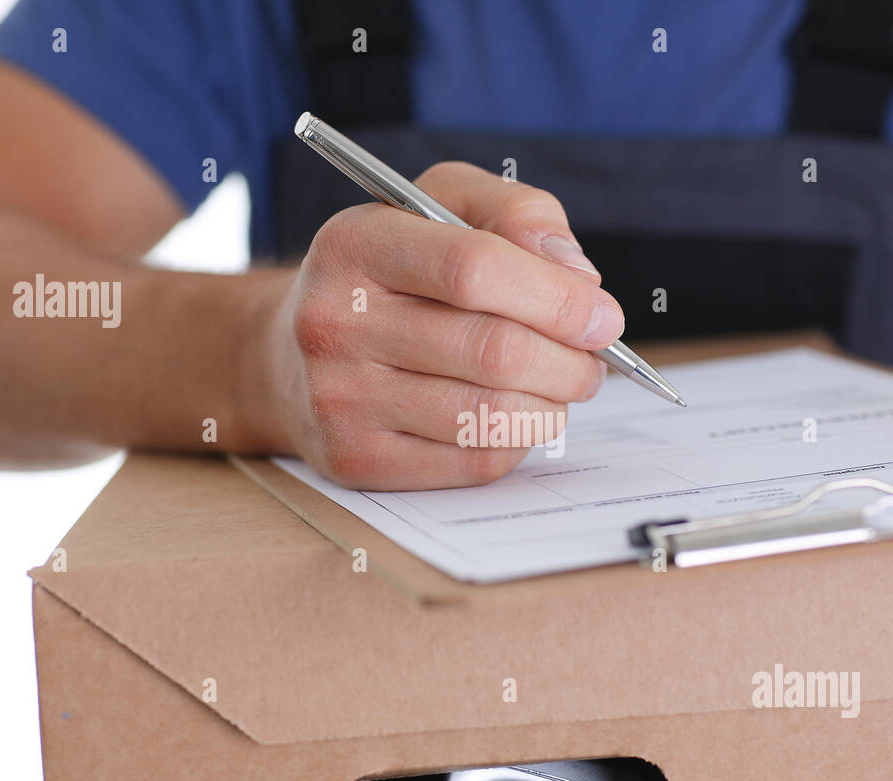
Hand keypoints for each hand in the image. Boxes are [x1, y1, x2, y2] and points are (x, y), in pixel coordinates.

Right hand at [264, 162, 617, 489]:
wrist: (289, 356)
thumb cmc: (389, 274)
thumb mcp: (438, 206)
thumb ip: (516, 213)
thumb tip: (577, 275)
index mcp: (358, 244)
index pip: (474, 268)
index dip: (557, 297)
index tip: (603, 316)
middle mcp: (337, 321)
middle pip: (493, 351)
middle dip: (570, 361)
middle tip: (593, 361)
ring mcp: (341, 398)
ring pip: (491, 416)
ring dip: (553, 405)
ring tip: (561, 386)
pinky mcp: (359, 458)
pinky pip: (475, 462)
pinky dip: (519, 441)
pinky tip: (516, 415)